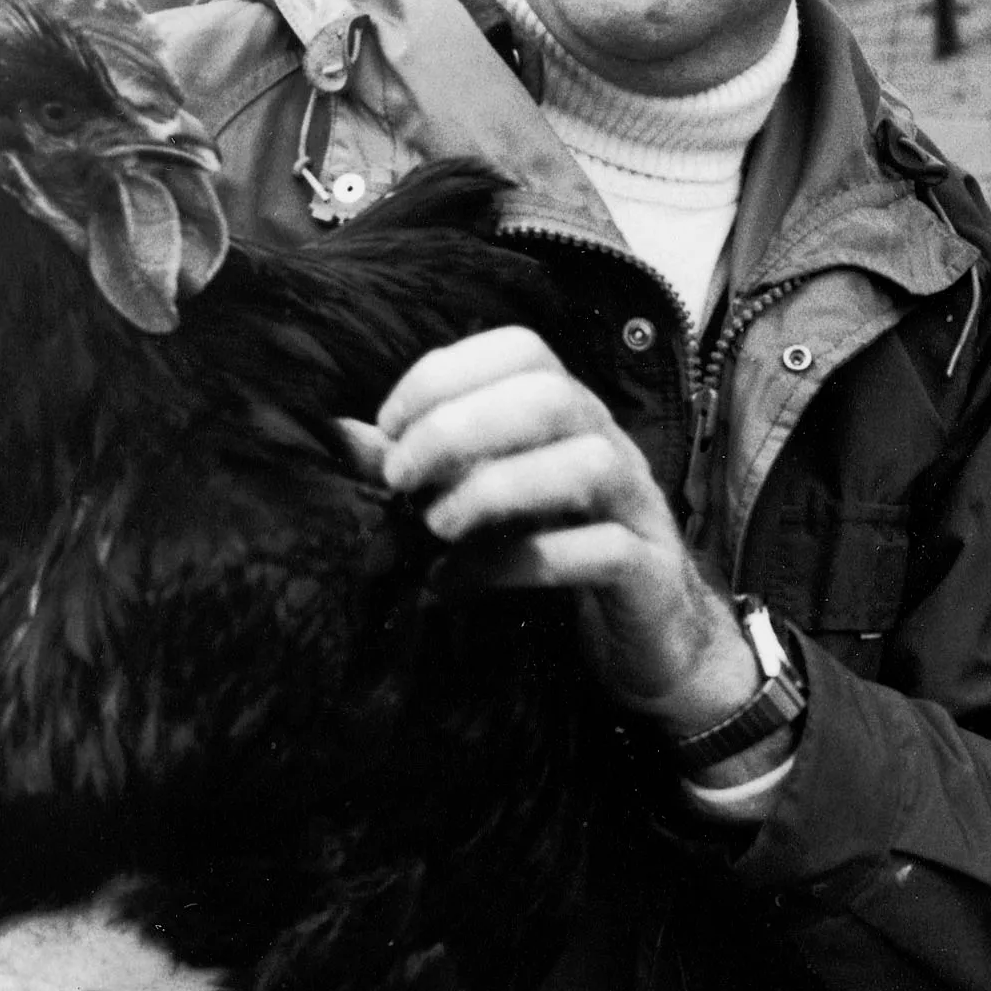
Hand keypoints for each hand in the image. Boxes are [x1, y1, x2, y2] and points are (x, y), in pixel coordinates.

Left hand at [362, 327, 760, 732]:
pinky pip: (598, 552)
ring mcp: (638, 507)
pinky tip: (456, 585)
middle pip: (552, 395)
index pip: (522, 349)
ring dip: (496, 492)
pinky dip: (518, 565)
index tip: (389, 426)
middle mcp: (610, 445)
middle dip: (461, 429)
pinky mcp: (650, 573)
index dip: (446, 373)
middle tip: (403, 481)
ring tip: (437, 529)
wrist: (654, 642)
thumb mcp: (485, 505)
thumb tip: (336, 435)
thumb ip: (419, 469)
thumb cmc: (559, 556)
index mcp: (571, 415)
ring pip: (587, 465)